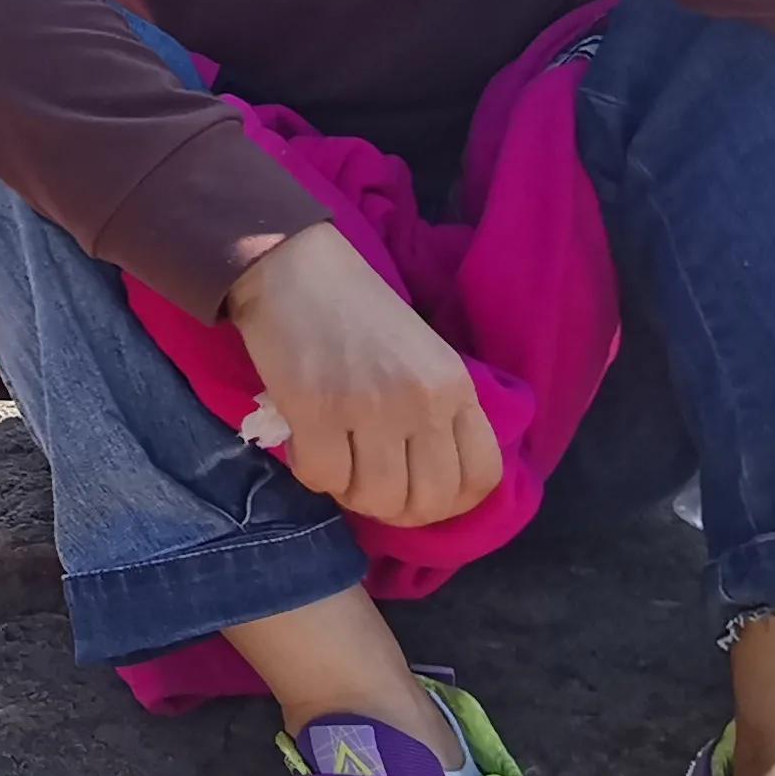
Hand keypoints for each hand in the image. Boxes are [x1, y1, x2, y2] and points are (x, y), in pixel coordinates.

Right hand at [226, 224, 502, 526]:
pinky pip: (322, 479)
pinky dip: (313, 474)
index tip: (418, 494)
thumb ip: (439, 410)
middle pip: (427, 502)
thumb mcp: (425, 355)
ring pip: (375, 499)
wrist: (294, 266)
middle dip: (397, 509)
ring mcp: (370, 408)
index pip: (480, 478)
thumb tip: (431, 481)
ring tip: (338, 465)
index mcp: (456, 386)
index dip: (450, 504)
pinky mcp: (317, 410)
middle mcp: (422, 402)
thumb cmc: (358, 310)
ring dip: (352, 494)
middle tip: (371, 488)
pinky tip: (307, 446)